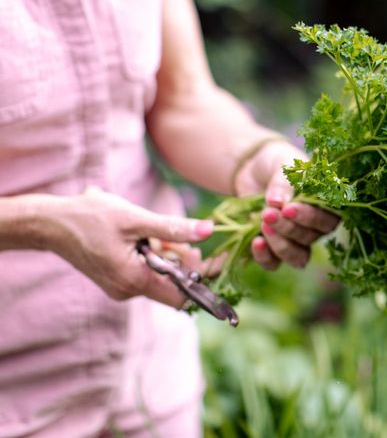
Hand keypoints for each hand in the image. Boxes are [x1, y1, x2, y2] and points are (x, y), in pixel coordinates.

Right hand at [44, 188, 214, 307]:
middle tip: (173, 237)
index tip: (203, 253)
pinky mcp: (116, 280)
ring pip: (159, 277)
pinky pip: (145, 273)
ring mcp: (120, 288)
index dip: (198, 276)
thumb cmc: (91, 217)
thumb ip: (173, 229)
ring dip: (165, 255)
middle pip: (173, 284)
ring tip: (151, 233)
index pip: (182, 296)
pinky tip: (141, 238)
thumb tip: (209, 230)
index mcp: (134, 280)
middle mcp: (127, 291)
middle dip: (180, 260)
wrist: (50, 223)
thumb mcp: (136, 219)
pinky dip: (151, 256)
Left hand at [234, 139, 338, 269]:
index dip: (309, 218)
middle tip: (268, 214)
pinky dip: (265, 257)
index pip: (327, 218)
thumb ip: (283, 182)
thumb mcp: (281, 164)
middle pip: (310, 238)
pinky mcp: (273, 248)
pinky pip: (274, 263)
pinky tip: (255, 242)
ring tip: (262, 226)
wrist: (251, 168)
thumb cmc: (275, 162)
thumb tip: (277, 203)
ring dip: (280, 245)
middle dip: (288, 228)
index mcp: (325, 204)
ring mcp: (295, 240)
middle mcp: (314, 226)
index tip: (288, 209)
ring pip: (297, 256)